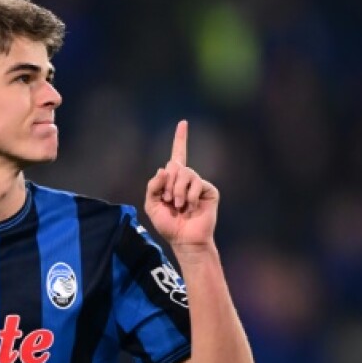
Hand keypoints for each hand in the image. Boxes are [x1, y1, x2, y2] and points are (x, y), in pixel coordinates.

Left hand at [144, 120, 219, 250]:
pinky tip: (190, 206)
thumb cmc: (168, 224)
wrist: (184, 239)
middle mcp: (187, 179)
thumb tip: (164, 168)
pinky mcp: (209, 190)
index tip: (183, 123)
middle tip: (169, 201)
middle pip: (174, 166)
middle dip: (167, 184)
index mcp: (174, 180)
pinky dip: (189, 196)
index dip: (180, 139)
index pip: (177, 155)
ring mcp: (199, 184)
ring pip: (185, 173)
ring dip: (177, 191)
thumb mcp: (151, 205)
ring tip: (178, 205)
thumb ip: (153, 185)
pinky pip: (197, 183)